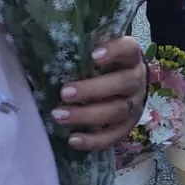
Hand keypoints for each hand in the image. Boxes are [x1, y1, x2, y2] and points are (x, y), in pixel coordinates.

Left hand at [52, 37, 147, 151]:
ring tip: (59, 116)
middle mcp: (137, 80)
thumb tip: (48, 43)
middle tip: (64, 92)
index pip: (129, 49)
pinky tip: (73, 140)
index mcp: (130, 56)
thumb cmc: (103, 64)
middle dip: (92, 90)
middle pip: (122, 84)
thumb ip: (82, 45)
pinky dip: (94, 140)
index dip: (114, 51)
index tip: (93, 55)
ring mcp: (135, 104)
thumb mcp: (97, 49)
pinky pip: (114, 136)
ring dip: (86, 115)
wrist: (126, 83)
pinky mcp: (128, 126)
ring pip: (117, 112)